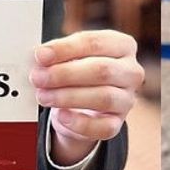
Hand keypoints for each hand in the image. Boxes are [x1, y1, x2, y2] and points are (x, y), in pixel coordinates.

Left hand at [29, 30, 143, 164]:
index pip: (95, 43)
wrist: (84, 103)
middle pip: (102, 70)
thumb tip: (40, 56)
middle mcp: (131, 71)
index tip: (41, 55)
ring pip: (104, 97)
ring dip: (68, 97)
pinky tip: (61, 116)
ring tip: (43, 95)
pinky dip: (79, 123)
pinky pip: (103, 127)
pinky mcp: (117, 123)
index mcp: (122, 46)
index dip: (65, 49)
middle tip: (38, 77)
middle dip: (65, 74)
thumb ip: (56, 54)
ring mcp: (127, 99)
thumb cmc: (78, 71)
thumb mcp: (69, 56)